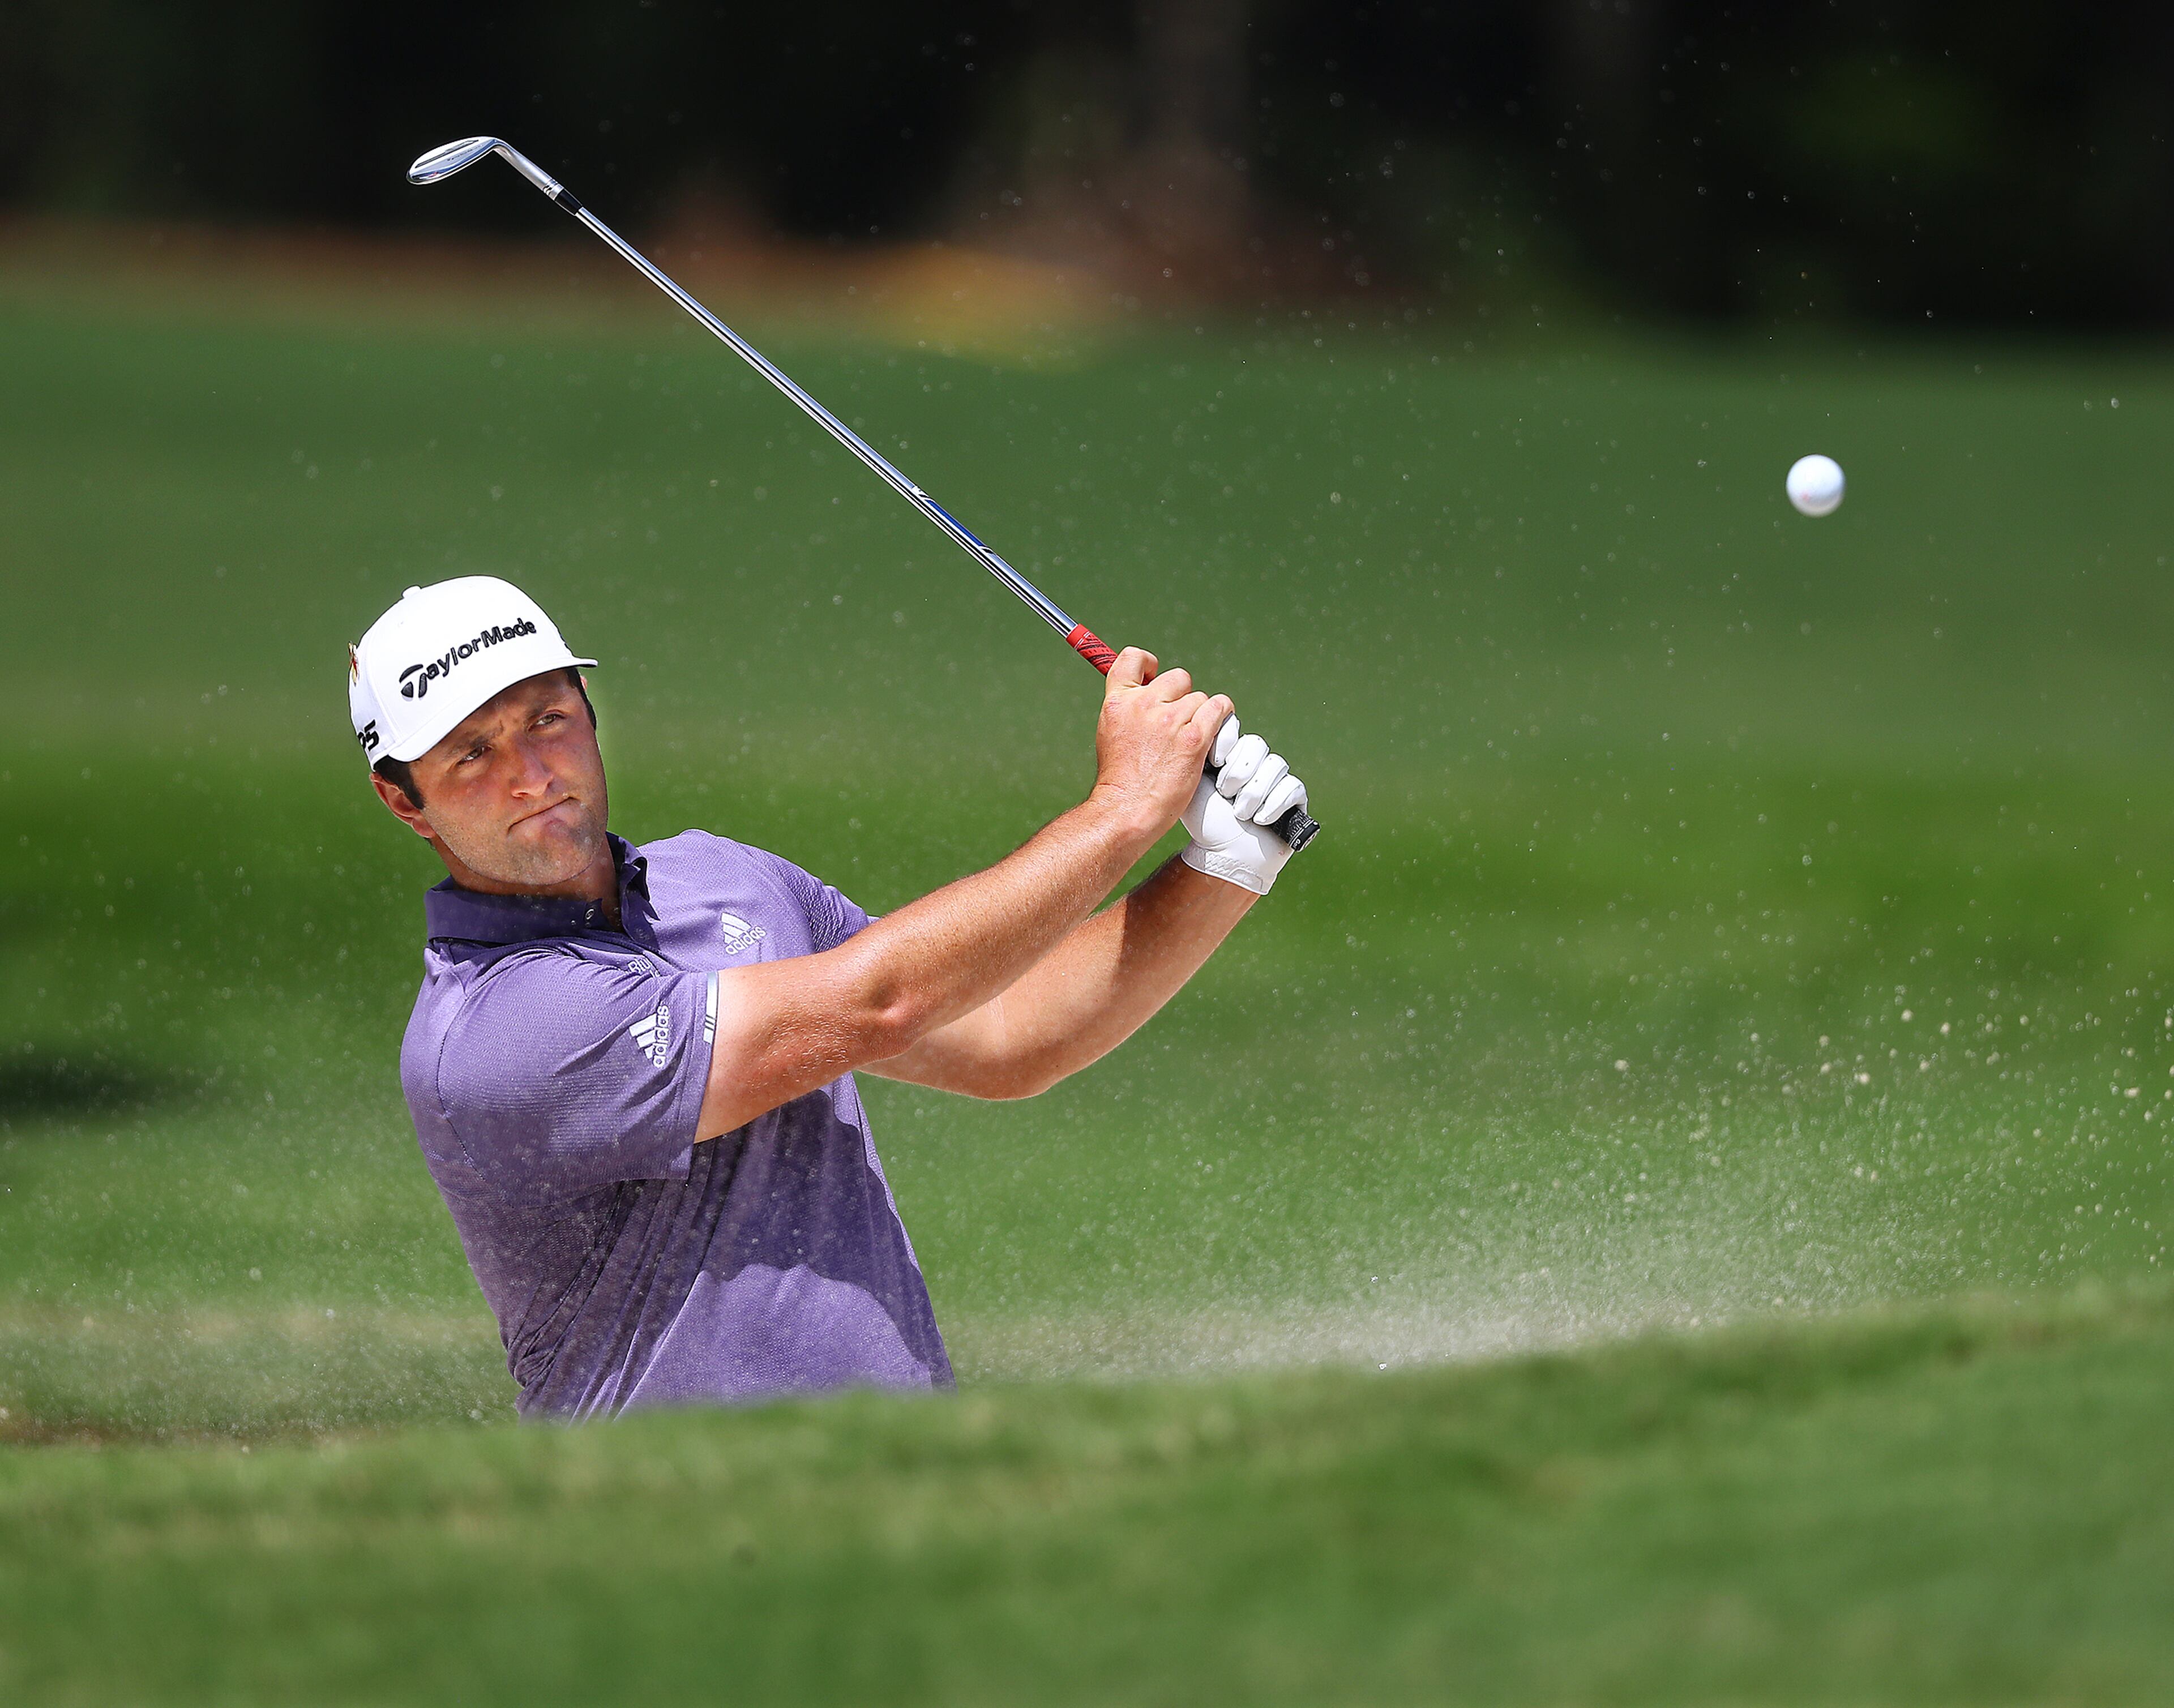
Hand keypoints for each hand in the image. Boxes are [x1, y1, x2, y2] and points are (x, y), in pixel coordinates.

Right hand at [1091, 648, 1232, 842]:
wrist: (1127, 809)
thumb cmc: (1120, 780)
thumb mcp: (1112, 733)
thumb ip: (1128, 711)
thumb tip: (1148, 694)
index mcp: (1118, 701)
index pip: (1133, 659)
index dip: (1149, 664)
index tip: (1156, 677)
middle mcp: (1143, 704)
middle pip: (1178, 679)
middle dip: (1182, 698)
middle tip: (1178, 725)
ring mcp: (1169, 720)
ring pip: (1200, 699)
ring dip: (1201, 716)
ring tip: (1189, 742)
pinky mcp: (1193, 737)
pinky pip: (1219, 708)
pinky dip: (1223, 716)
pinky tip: (1216, 731)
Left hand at [1180, 717, 1307, 895]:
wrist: (1224, 856)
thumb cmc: (1205, 823)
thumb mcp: (1191, 786)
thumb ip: (1192, 755)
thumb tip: (1193, 725)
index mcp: (1231, 756)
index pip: (1237, 728)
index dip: (1228, 741)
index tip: (1214, 762)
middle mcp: (1256, 764)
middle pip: (1257, 744)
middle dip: (1239, 771)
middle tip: (1224, 793)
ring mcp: (1277, 780)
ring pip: (1275, 765)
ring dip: (1254, 792)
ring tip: (1239, 814)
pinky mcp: (1295, 798)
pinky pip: (1292, 787)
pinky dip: (1274, 804)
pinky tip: (1259, 820)